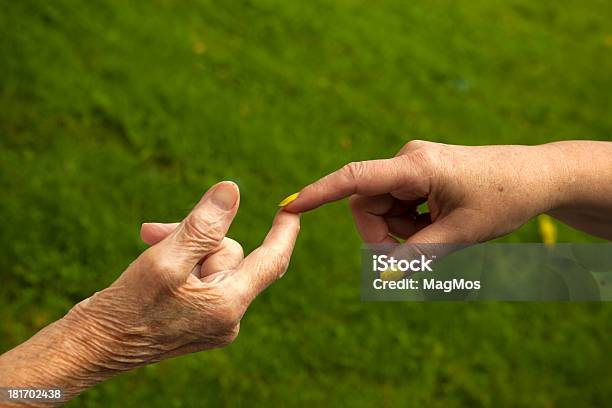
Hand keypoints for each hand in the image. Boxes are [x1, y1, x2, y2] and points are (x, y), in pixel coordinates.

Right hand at [0, 181, 299, 402]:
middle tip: (152, 230)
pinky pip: (201, 278)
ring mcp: (213, 320)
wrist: (95, 346)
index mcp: (228, 306)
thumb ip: (202, 225)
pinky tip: (154, 260)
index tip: (293, 210)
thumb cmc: (127, 307)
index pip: (271, 261)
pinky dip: (181, 263)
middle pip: (229, 254)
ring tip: (148, 242)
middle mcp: (228, 317)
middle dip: (195, 236)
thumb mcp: (166, 259)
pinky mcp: (197, 319)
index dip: (284, 233)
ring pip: (211, 262)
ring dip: (182, 246)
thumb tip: (232, 190)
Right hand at [284, 140, 611, 244]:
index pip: (355, 179)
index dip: (318, 193)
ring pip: (382, 208)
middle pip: (366, 204)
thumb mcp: (461, 234)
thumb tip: (385, 274)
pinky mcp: (418, 174)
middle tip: (413, 257)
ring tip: (439, 234)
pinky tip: (439, 223)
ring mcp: (412, 166)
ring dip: (401, 231)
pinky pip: (398, 205)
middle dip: (382, 235)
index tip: (288, 206)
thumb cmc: (503, 199)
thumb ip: (418, 255)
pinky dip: (411, 223)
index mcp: (416, 166)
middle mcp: (407, 160)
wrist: (537, 176)